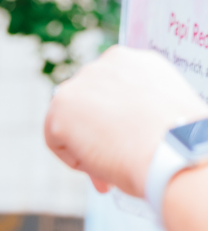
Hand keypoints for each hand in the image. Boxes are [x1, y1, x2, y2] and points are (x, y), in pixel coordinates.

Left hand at [44, 46, 204, 197]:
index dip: (115, 123)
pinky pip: (55, 141)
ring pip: (70, 120)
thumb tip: (118, 131)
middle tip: (112, 165)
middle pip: (88, 104)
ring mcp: (82, 82)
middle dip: (96, 136)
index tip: (127, 145)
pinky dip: (73, 160)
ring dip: (84, 147)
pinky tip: (99, 165)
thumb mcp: (159, 113)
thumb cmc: (176, 141)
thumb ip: (135, 110)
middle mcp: (107, 63)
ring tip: (109, 169)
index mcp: (136, 62)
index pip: (111, 92)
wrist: (173, 148)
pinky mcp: (61, 106)